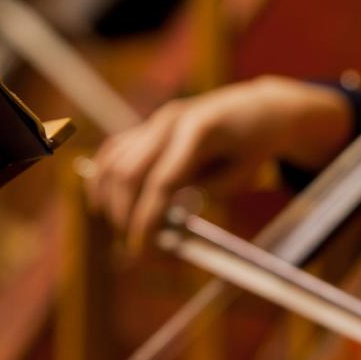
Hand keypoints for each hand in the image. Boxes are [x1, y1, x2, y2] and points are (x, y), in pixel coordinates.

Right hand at [85, 76, 352, 248]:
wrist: (258, 108)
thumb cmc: (254, 145)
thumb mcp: (242, 173)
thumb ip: (205, 190)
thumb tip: (163, 218)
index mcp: (199, 130)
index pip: (161, 182)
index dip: (147, 219)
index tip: (143, 251)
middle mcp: (169, 121)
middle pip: (129, 173)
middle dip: (124, 215)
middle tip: (133, 247)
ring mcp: (155, 121)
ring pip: (113, 162)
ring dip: (110, 201)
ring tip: (122, 230)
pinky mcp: (148, 126)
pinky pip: (113, 152)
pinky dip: (102, 179)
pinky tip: (103, 205)